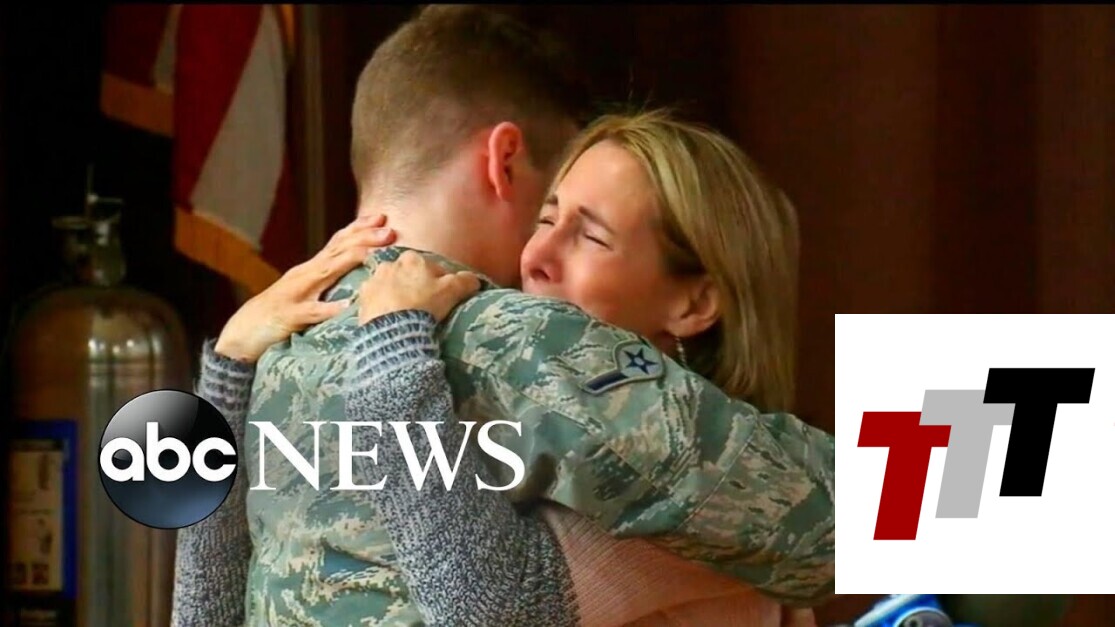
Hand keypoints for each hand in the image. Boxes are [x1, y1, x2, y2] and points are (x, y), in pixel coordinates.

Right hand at [215, 214, 396, 361]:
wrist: (243, 333)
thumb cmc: (280, 314)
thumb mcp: (309, 293)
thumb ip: (330, 281)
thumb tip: (362, 276)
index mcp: (311, 269)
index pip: (338, 242)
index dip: (360, 229)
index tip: (383, 218)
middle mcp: (304, 275)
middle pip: (336, 251)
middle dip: (364, 238)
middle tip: (389, 230)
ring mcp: (295, 294)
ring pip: (324, 273)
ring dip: (349, 261)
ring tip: (372, 254)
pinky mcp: (288, 316)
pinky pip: (310, 312)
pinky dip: (328, 308)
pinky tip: (346, 306)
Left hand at [357, 250, 480, 324]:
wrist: (394, 330)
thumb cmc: (425, 306)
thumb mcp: (453, 291)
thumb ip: (466, 280)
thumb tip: (473, 279)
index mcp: (412, 258)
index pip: (430, 267)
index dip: (439, 281)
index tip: (442, 296)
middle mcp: (389, 264)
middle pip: (407, 274)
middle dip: (414, 285)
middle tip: (423, 305)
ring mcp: (372, 281)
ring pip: (389, 285)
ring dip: (396, 294)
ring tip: (405, 313)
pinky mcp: (362, 300)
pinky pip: (375, 300)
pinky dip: (382, 306)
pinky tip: (389, 318)